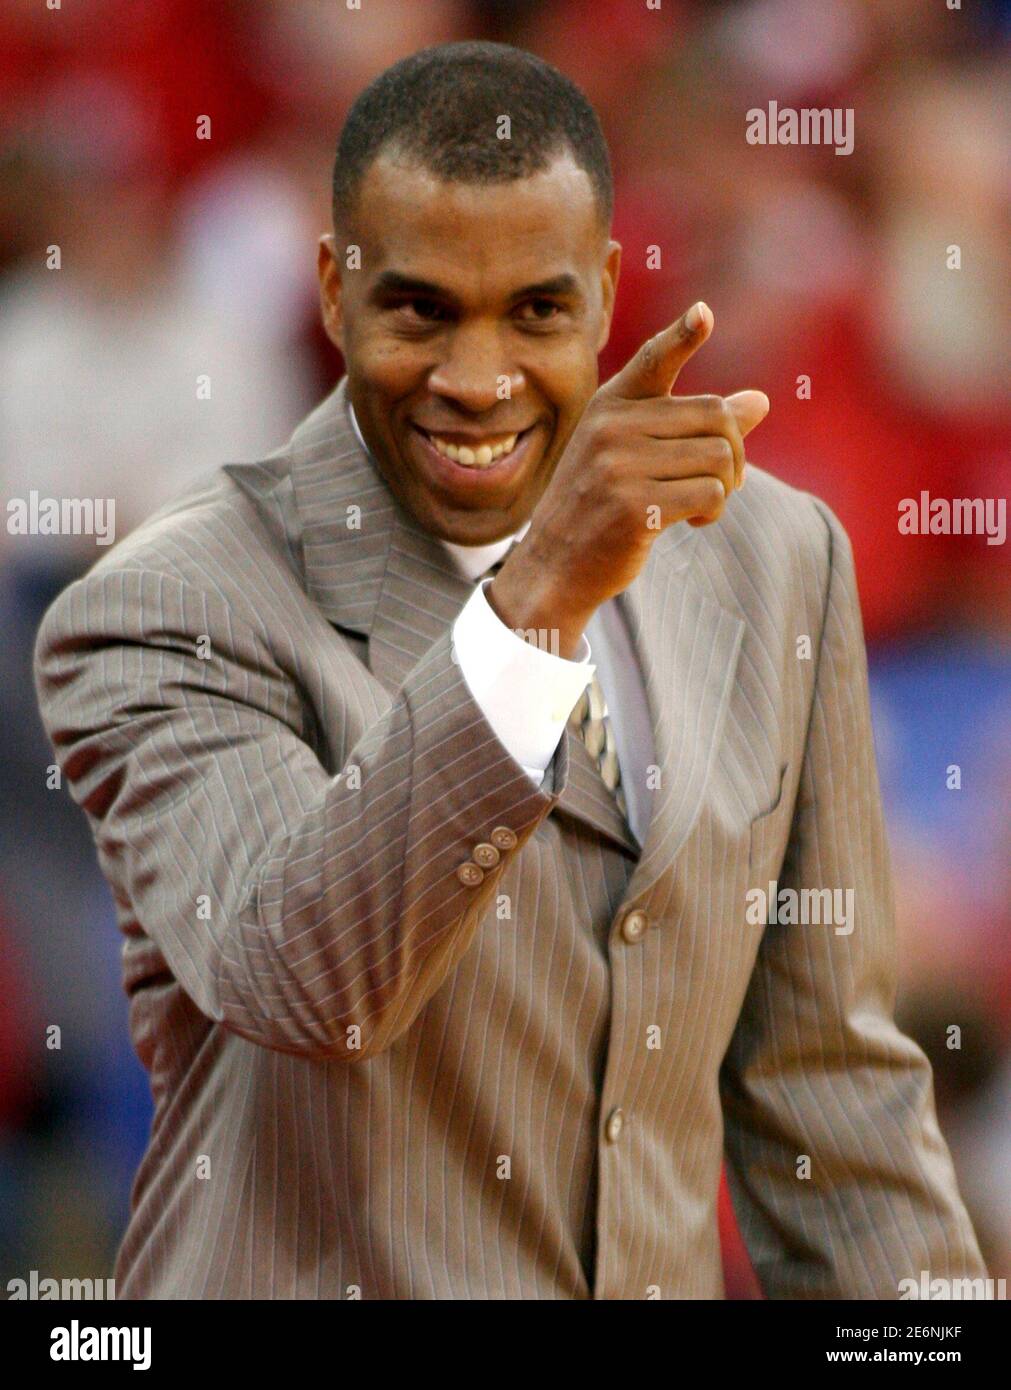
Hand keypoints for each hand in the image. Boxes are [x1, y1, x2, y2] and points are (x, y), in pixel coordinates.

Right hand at [488, 302, 769, 656]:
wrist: (556, 564)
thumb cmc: (602, 504)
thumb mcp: (637, 454)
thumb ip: (694, 426)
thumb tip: (761, 400)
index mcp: (611, 406)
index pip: (653, 361)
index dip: (682, 337)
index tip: (704, 314)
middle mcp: (612, 427)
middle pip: (716, 416)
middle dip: (734, 452)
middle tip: (721, 481)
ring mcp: (619, 465)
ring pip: (719, 457)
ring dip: (726, 486)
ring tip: (702, 504)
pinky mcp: (633, 505)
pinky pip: (710, 494)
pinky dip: (713, 511)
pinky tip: (691, 522)